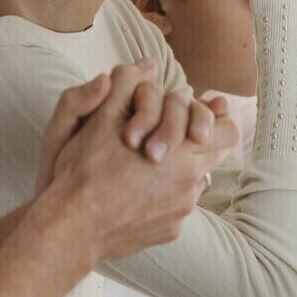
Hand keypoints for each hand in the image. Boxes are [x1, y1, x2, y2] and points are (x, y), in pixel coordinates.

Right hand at [44, 63, 238, 259]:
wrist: (69, 229)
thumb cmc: (84, 172)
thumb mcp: (100, 118)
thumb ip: (128, 85)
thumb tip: (148, 65)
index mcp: (183, 153)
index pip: (227, 130)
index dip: (215, 118)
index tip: (202, 111)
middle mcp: (191, 185)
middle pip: (215, 155)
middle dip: (196, 140)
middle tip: (170, 134)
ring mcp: (181, 212)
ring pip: (195, 181)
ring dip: (177, 169)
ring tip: (144, 165)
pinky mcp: (169, 231)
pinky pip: (176, 206)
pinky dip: (163, 197)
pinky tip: (134, 193)